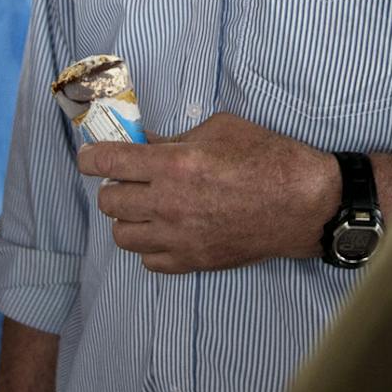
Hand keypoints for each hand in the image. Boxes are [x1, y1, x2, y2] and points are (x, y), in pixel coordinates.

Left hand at [78, 112, 342, 272]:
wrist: (302, 203)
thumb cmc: (266, 157)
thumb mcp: (219, 130)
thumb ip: (175, 140)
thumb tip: (145, 145)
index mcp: (173, 165)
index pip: (108, 163)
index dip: (90, 158)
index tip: (89, 157)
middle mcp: (168, 204)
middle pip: (109, 202)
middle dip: (112, 187)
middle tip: (128, 180)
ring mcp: (180, 238)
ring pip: (123, 236)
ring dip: (128, 219)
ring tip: (146, 208)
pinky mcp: (194, 261)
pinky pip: (150, 261)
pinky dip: (150, 246)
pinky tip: (166, 231)